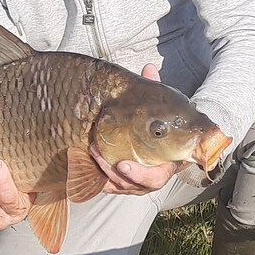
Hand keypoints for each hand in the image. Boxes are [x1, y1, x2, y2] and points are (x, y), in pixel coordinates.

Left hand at [94, 64, 186, 195]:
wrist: (163, 136)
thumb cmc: (160, 123)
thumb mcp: (159, 107)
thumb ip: (154, 90)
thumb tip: (149, 68)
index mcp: (168, 162)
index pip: (157, 177)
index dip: (140, 174)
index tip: (122, 163)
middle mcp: (153, 176)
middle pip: (136, 186)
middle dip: (117, 176)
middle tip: (100, 159)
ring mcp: (138, 182)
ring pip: (121, 186)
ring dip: (105, 173)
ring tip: (92, 154)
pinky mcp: (125, 182)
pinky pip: (111, 186)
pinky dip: (99, 179)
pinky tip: (87, 166)